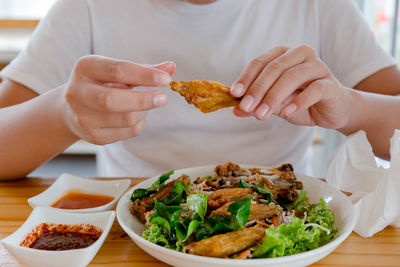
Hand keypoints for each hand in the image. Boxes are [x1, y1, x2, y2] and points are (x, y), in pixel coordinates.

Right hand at [60, 55, 174, 144]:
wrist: (73, 108)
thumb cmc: (103, 83)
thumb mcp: (119, 71)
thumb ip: (145, 69)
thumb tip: (171, 67)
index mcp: (85, 68)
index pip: (117, 70)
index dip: (144, 75)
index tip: (166, 79)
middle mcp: (78, 93)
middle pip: (112, 100)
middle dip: (143, 100)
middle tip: (164, 98)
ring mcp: (83, 117)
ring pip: (124, 119)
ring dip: (143, 112)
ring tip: (148, 103)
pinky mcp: (93, 136)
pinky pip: (127, 132)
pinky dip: (139, 123)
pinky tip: (137, 115)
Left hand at [230, 45, 350, 128]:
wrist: (332, 111)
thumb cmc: (300, 102)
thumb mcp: (274, 104)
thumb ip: (256, 104)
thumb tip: (235, 110)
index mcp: (283, 54)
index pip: (260, 62)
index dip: (246, 78)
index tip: (234, 94)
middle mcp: (300, 54)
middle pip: (274, 68)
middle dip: (258, 89)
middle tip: (247, 108)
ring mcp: (317, 66)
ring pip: (292, 76)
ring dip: (274, 97)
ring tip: (261, 114)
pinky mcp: (331, 83)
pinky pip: (314, 89)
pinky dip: (299, 101)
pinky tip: (287, 113)